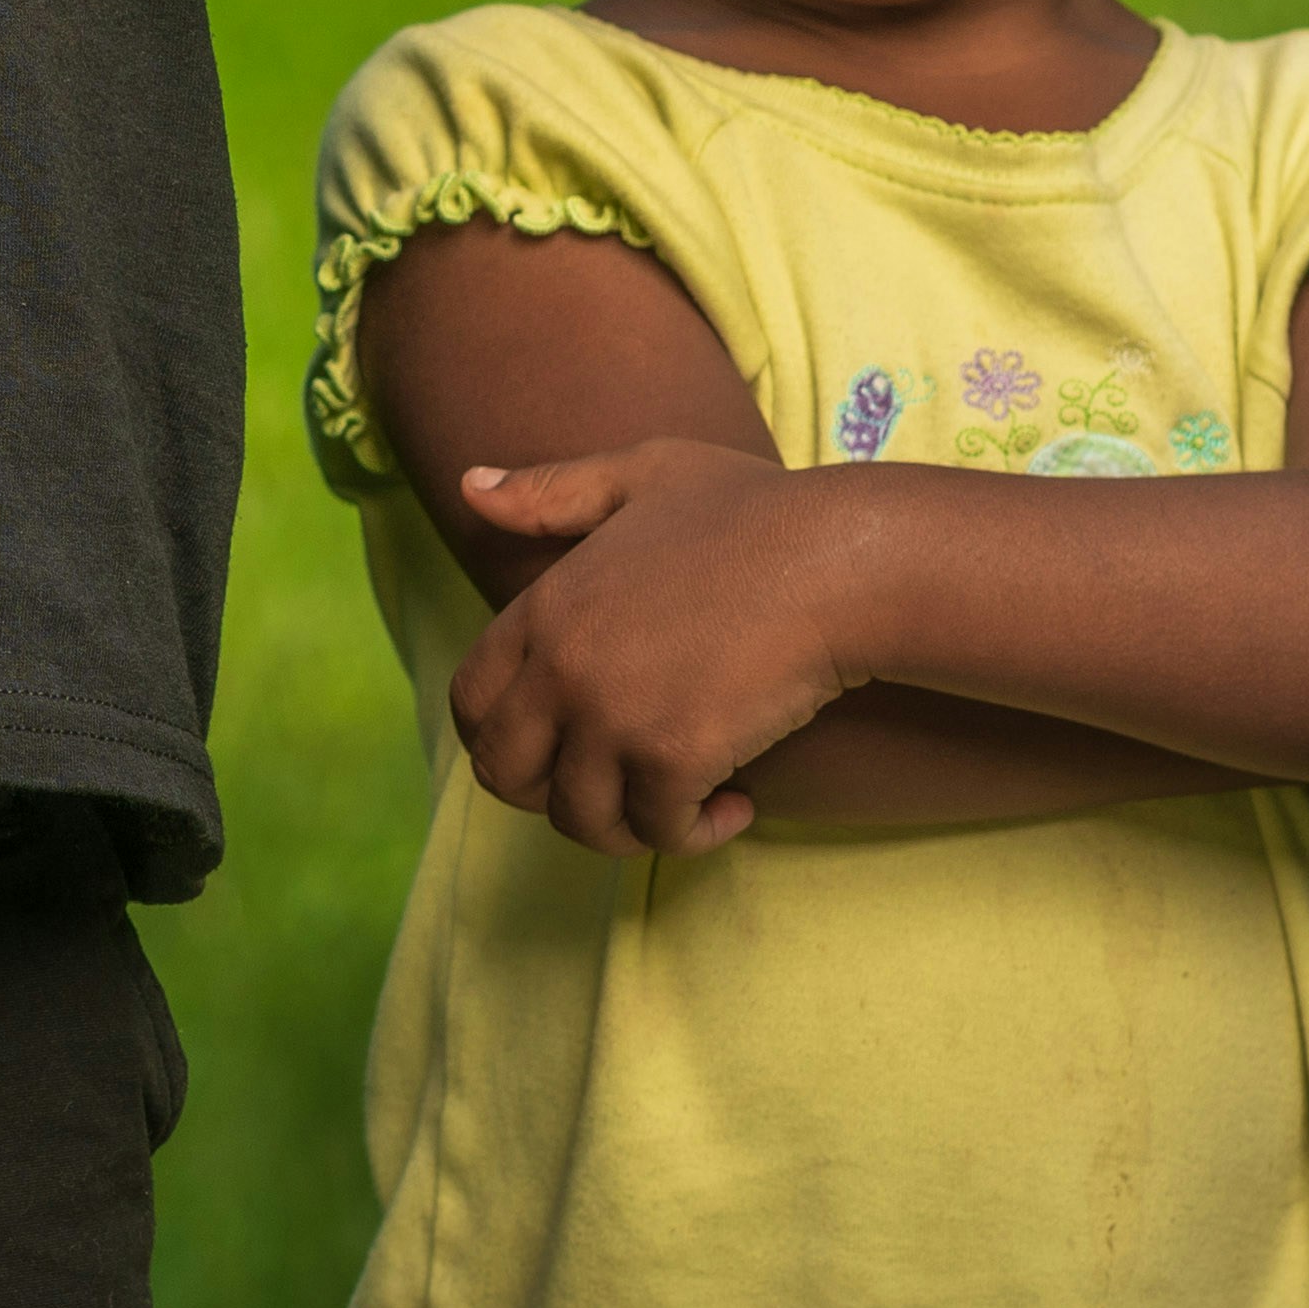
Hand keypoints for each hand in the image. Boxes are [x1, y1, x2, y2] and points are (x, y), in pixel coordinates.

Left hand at [440, 440, 873, 857]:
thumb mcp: (643, 475)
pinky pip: (659, 832)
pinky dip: (696, 832)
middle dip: (550, 795)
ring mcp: (612, 718)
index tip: (557, 746)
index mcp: (545, 608)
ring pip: (580, 819)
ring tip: (680, 801)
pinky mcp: (674, 759)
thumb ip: (553, 491)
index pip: (470, 703)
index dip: (501, 738)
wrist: (840, 561)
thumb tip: (469, 486)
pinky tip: (735, 803)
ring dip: (629, 826)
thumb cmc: (755, 512)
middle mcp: (562, 669)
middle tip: (615, 785)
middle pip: (504, 775)